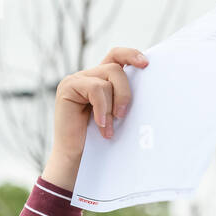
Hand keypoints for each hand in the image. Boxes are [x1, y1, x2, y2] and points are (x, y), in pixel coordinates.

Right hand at [43, 45, 148, 187]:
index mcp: (100, 81)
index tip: (146, 64)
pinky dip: (102, 108)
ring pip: (107, 78)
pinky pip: (95, 88)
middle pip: (116, 68)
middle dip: (125, 92)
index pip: (116, 57)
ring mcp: (76, 80)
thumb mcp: (116, 118)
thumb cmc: (98, 143)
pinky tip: (101, 126)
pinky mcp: (68, 87)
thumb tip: (148, 91)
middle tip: (124, 116)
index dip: (131, 55)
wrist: (76, 161)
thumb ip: (123, 100)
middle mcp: (88, 77)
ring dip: (113, 105)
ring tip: (109, 127)